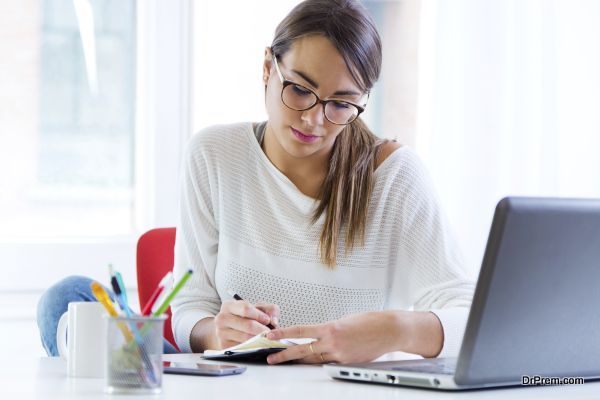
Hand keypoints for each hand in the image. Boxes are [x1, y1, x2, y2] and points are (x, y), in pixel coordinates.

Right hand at [214, 299, 279, 348]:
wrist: (229, 331)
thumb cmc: (245, 318)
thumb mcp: (257, 308)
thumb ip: (269, 309)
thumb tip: (273, 321)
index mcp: (228, 305)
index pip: (246, 308)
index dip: (260, 315)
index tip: (267, 320)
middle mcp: (222, 319)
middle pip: (248, 325)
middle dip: (263, 330)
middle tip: (270, 333)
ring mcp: (221, 334)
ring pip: (247, 338)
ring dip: (260, 340)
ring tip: (266, 339)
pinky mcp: (224, 347)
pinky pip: (243, 348)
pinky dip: (253, 348)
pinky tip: (257, 345)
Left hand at [264, 311, 404, 364]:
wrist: (389, 330)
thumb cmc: (370, 321)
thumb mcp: (345, 320)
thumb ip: (329, 328)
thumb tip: (319, 335)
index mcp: (331, 327)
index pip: (301, 331)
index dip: (284, 334)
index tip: (272, 336)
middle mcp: (333, 342)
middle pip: (302, 350)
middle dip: (284, 355)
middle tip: (271, 357)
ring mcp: (340, 355)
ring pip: (313, 360)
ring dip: (298, 360)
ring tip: (285, 361)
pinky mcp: (347, 362)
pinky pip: (327, 363)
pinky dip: (318, 362)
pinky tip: (309, 363)